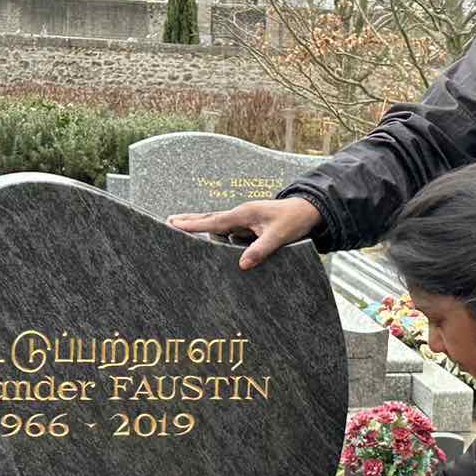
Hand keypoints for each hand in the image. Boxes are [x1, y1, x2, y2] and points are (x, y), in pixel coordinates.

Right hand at [168, 198, 322, 270]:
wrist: (308, 210)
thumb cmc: (293, 221)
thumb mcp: (278, 237)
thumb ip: (260, 250)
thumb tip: (242, 265)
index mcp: (244, 214)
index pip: (213, 221)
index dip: (193, 225)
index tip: (173, 224)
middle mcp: (240, 214)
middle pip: (209, 218)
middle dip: (189, 220)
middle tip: (168, 221)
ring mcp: (244, 219)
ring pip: (216, 222)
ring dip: (199, 224)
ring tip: (178, 225)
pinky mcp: (249, 224)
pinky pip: (227, 229)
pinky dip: (213, 230)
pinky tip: (206, 233)